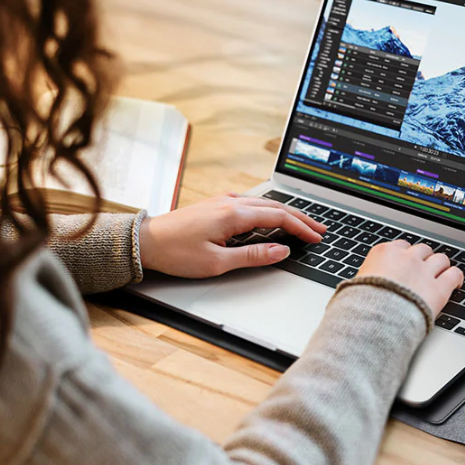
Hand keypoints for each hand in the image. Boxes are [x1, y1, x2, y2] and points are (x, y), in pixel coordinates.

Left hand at [138, 194, 326, 278]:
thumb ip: (253, 256)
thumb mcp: (217, 262)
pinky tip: (271, 217)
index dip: (301, 228)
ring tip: (302, 223)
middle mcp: (230, 203)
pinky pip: (250, 204)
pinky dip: (268, 211)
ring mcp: (222, 202)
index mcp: (234, 214)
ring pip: (264, 203)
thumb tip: (281, 251)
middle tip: (319, 229)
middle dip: (300, 218)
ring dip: (285, 213)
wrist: (145, 242)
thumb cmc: (176, 253)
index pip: (278, 217)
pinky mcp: (215, 206)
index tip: (316, 237)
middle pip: (275, 207)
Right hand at [356, 241, 462, 317]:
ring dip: (440, 266)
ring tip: (440, 274)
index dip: (405, 256)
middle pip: (422, 249)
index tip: (406, 263)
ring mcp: (424, 272)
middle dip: (423, 259)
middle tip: (423, 270)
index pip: (401, 245)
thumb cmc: (360, 306)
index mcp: (384, 253)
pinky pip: (454, 274)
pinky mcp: (438, 289)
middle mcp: (406, 258)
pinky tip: (455, 282)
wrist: (373, 320)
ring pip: (440, 259)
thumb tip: (360, 284)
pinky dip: (456, 277)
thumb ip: (367, 278)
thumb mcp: (356, 285)